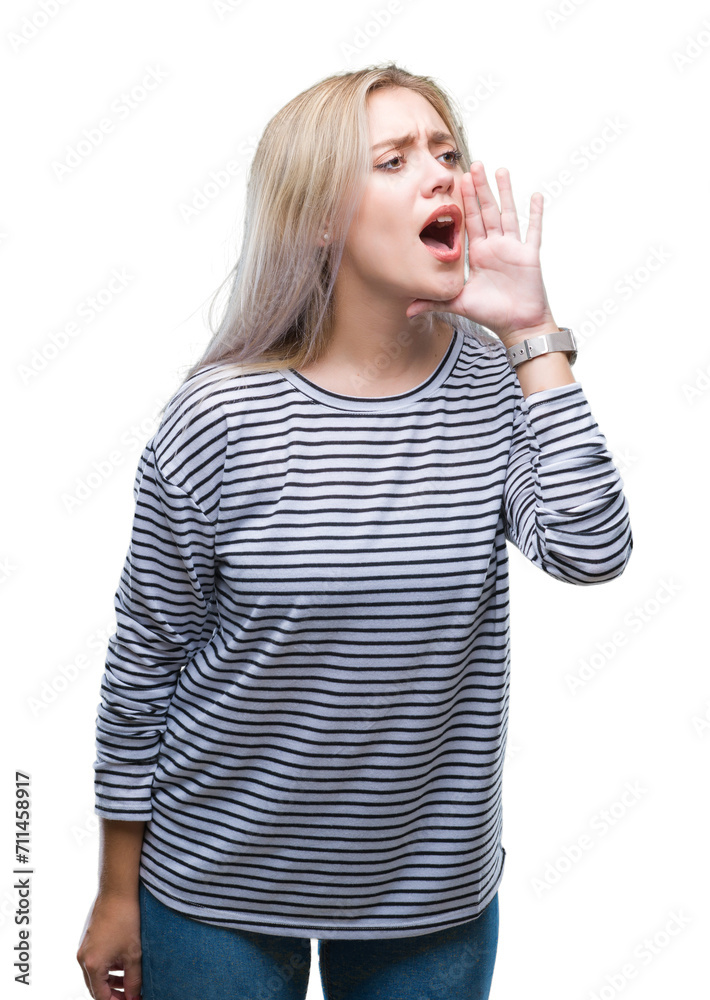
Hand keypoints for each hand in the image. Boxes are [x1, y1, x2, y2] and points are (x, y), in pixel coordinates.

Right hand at [76, 892, 141, 999]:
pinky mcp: (89, 940)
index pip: (101, 997)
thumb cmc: (125, 918)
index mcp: (92, 965)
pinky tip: (123, 967)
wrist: (118, 891)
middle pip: (96, 988)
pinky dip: (108, 969)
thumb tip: (134, 997)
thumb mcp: (133, 954)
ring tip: (129, 984)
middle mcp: (83, 958)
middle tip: (131, 996)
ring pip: (95, 976)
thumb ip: (133, 980)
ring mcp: (84, 949)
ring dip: (111, 983)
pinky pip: (96, 962)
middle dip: (113, 995)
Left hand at [407, 161, 556, 346]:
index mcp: (477, 254)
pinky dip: (535, 214)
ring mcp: (512, 248)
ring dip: (504, 193)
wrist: (517, 326)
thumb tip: (406, 311)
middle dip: (480, 189)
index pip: (469, 222)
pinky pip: (533, 231)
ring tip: (500, 170)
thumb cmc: (491, 314)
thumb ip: (433, 302)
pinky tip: (536, 195)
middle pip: (487, 211)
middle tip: (474, 165)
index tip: (459, 180)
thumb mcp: (458, 304)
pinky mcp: (529, 255)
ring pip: (507, 214)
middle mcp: (494, 247)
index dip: (465, 202)